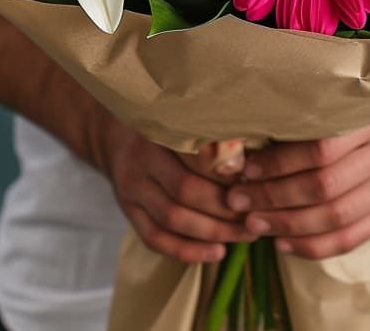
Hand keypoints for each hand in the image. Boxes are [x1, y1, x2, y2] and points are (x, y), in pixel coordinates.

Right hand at [97, 118, 256, 263]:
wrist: (114, 133)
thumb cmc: (164, 122)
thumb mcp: (184, 116)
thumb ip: (211, 134)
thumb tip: (249, 161)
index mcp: (160, 128)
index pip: (196, 155)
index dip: (227, 172)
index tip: (254, 181)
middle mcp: (141, 158)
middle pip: (185, 190)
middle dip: (225, 208)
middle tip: (255, 214)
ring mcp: (131, 187)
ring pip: (172, 218)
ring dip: (212, 232)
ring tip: (245, 235)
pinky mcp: (128, 210)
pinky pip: (155, 238)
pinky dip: (187, 250)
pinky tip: (217, 252)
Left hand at [226, 90, 369, 259]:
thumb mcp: (358, 87)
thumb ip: (319, 100)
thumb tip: (259, 111)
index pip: (320, 149)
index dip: (279, 162)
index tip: (245, 166)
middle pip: (323, 188)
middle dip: (273, 197)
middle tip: (237, 198)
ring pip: (334, 219)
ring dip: (287, 225)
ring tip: (252, 221)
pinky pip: (350, 239)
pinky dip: (313, 246)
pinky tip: (283, 241)